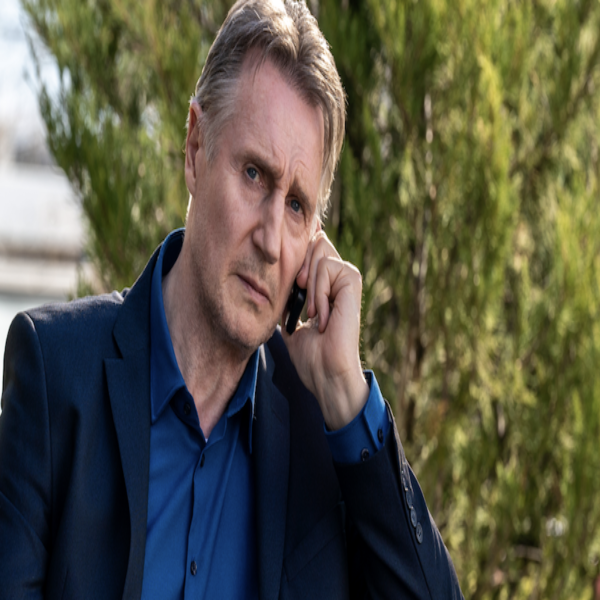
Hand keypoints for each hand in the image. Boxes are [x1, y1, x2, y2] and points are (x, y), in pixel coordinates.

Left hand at [282, 231, 368, 429]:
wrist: (326, 373)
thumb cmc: (311, 355)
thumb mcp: (290, 318)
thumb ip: (287, 296)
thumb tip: (272, 274)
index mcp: (325, 283)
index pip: (310, 246)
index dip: (296, 251)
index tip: (290, 283)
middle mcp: (337, 276)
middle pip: (314, 240)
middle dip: (298, 263)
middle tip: (298, 295)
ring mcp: (346, 277)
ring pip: (319, 249)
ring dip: (308, 283)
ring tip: (311, 312)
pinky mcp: (352, 281)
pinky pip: (327, 266)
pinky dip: (317, 291)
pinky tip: (321, 316)